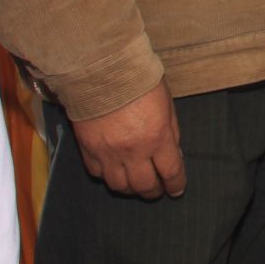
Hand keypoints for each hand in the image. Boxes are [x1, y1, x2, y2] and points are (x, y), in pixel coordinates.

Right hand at [69, 80, 184, 198]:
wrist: (101, 72)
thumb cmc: (140, 82)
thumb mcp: (167, 104)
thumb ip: (170, 132)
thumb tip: (173, 153)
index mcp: (157, 138)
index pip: (170, 172)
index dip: (175, 185)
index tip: (177, 190)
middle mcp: (133, 152)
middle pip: (144, 186)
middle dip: (154, 191)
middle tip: (157, 190)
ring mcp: (108, 154)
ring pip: (120, 186)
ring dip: (130, 189)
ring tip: (136, 184)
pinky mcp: (88, 151)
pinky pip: (98, 174)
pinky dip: (108, 176)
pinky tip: (114, 171)